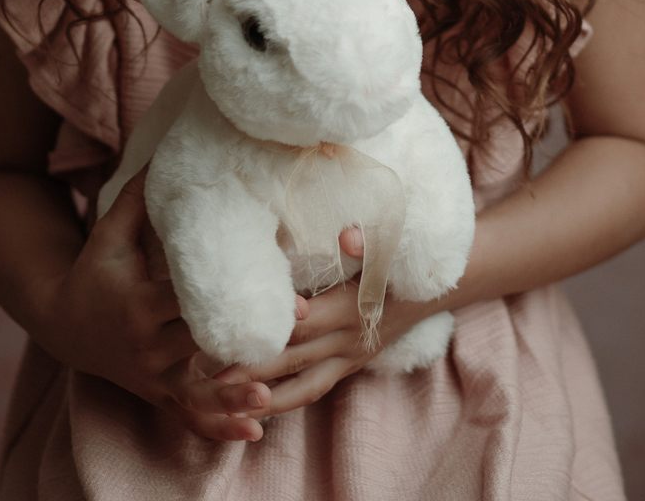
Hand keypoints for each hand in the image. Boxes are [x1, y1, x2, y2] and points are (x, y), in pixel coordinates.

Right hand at [35, 172, 304, 441]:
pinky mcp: (159, 394)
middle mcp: (147, 346)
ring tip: (269, 397)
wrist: (65, 324)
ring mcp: (154, 376)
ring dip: (233, 396)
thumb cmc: (95, 270)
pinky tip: (254, 428)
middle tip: (297, 323)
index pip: (185, 301)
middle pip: (202, 345)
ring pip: (198, 392)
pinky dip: (219, 426)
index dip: (225, 295)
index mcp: (138, 305)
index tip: (264, 285)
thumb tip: (166, 149)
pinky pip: (191, 416)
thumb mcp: (109, 234)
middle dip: (246, 338)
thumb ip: (136, 197)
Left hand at [213, 228, 436, 416]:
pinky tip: (258, 406)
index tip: (235, 334)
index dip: (272, 330)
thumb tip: (348, 236)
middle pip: (294, 358)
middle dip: (253, 370)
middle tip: (211, 378)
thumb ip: (367, 242)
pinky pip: (314, 389)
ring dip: (265, 396)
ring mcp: (349, 359)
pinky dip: (287, 400)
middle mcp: (347, 340)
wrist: (433, 289)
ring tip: (227, 401)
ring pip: (303, 385)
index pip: (304, 324)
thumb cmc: (401, 260)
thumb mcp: (390, 244)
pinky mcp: (349, 366)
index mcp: (351, 308)